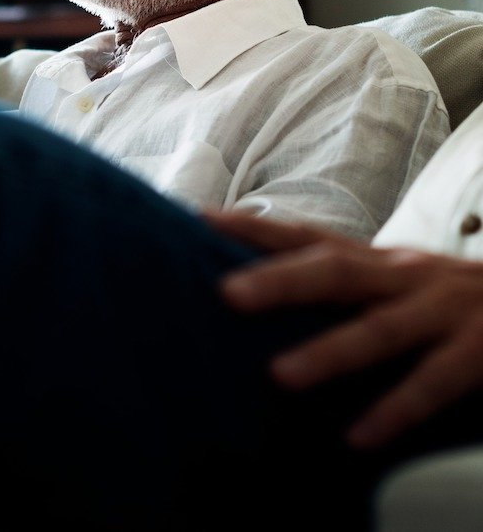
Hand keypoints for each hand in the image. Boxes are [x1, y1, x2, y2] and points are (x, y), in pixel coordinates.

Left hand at [210, 210, 482, 448]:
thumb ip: (345, 284)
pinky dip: (396, 410)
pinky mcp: (480, 353)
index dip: (257, 228)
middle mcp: (405, 276)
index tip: (201, 220)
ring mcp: (443, 312)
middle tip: (226, 293)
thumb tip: (264, 292)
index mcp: (381, 260)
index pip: (309, 236)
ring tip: (281, 375)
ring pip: (380, 329)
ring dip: (330, 352)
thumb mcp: (400, 281)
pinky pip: (434, 382)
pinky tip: (358, 437)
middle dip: (280, 280)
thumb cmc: (455, 301)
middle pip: (335, 271)